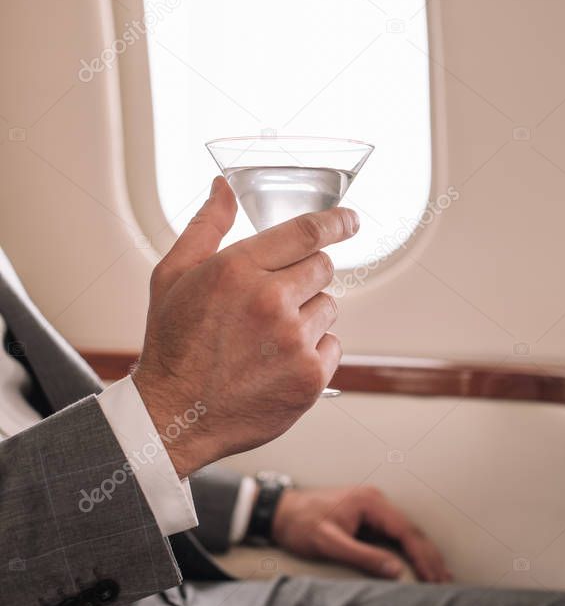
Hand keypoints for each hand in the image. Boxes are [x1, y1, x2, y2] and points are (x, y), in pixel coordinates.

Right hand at [133, 176, 357, 477]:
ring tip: (267, 338)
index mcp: (237, 270)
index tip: (350, 221)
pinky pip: (332, 346)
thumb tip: (224, 188)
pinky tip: (277, 362)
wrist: (173, 416)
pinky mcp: (309, 376)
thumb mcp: (173, 276)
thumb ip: (206, 227)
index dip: (336, 222)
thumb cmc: (173, 347)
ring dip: (307, 316)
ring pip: (329, 306)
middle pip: (323, 267)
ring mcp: (293, 341)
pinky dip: (312, 352)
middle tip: (274, 300)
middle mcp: (270, 302)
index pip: (307, 232)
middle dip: (304, 276)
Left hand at [272, 485, 451, 581]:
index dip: (422, 556)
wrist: (280, 511)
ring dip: (423, 554)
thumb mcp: (329, 543)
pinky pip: (394, 534)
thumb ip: (363, 556)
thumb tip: (396, 571)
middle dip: (430, 556)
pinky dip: (409, 550)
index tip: (434, 578)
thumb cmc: (300, 525)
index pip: (406, 531)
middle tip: (445, 582)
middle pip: (411, 530)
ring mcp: (373, 507)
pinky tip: (418, 564)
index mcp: (370, 503)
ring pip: (406, 532)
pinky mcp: (367, 516)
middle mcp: (376, 501)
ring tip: (441, 576)